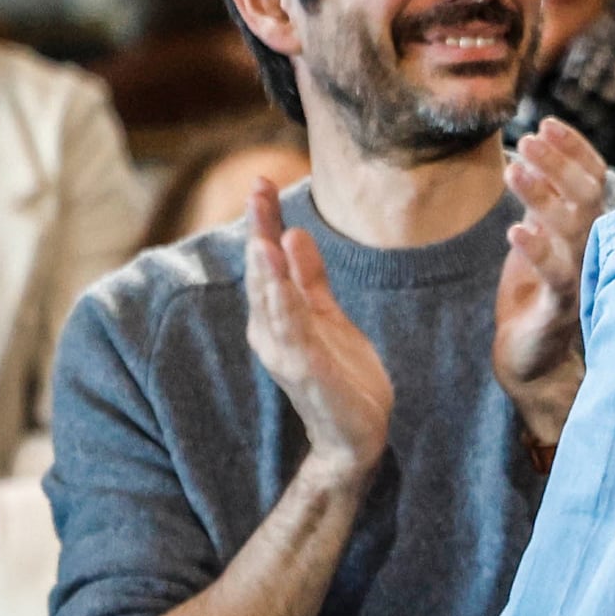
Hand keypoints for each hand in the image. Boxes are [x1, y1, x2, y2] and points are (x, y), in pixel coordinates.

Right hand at [244, 182, 396, 478]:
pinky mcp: (305, 371)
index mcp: (275, 316)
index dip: (261, 221)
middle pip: (261, 273)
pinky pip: (292, 334)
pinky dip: (285, 308)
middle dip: (259, 230)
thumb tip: (293, 232)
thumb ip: (309, 278)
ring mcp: (285, 352)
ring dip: (265, 269)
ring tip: (262, 235)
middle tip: (258, 188)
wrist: (356, 434)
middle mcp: (270, 331)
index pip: (266, 261)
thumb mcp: (326, 315)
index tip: (262, 182)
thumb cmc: (341, 376)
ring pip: (271, 302)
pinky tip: (282, 285)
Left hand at [495, 119, 614, 441]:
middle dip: (559, 164)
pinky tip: (514, 231)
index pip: (593, 180)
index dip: (574, 150)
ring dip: (543, 196)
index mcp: (588, 232)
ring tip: (512, 169)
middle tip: (529, 139)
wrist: (532, 363)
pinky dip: (538, 252)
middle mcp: (591, 252)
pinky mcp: (560, 311)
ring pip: (572, 230)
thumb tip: (537, 153)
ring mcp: (580, 280)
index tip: (546, 123)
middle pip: (587, 197)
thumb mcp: (539, 240)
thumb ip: (543, 203)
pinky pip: (557, 278)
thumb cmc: (534, 299)